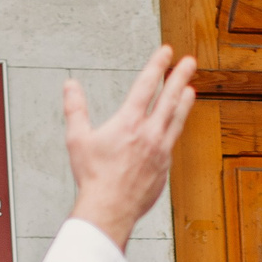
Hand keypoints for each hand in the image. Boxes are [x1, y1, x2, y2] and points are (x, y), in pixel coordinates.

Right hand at [64, 48, 199, 247]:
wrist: (110, 208)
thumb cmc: (93, 177)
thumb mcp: (77, 139)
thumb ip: (75, 109)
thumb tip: (70, 85)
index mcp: (129, 123)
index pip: (146, 86)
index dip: (157, 66)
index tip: (166, 52)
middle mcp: (150, 134)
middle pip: (170, 99)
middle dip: (180, 77)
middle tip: (189, 61)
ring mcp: (160, 151)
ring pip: (177, 120)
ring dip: (185, 102)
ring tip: (191, 90)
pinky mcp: (164, 168)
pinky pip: (172, 143)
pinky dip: (175, 129)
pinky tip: (174, 126)